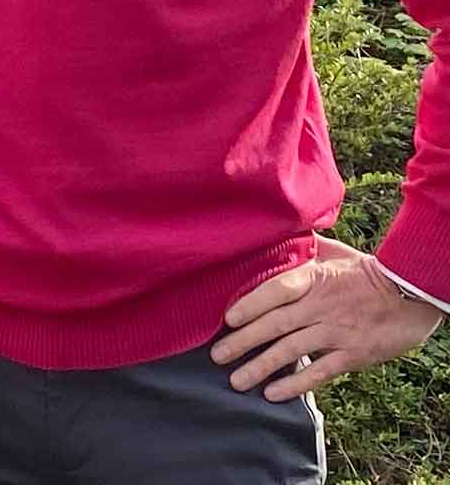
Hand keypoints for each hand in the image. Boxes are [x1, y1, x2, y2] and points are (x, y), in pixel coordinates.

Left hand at [211, 234, 443, 399]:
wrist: (410, 294)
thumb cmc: (367, 271)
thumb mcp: (334, 252)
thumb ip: (304, 248)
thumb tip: (274, 233)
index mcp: (313, 278)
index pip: (274, 290)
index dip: (250, 304)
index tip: (227, 319)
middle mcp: (320, 306)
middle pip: (275, 325)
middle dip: (242, 342)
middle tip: (217, 355)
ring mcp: (336, 332)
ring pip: (291, 351)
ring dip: (261, 367)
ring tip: (237, 380)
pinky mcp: (352, 355)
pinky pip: (319, 372)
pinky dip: (295, 384)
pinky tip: (273, 393)